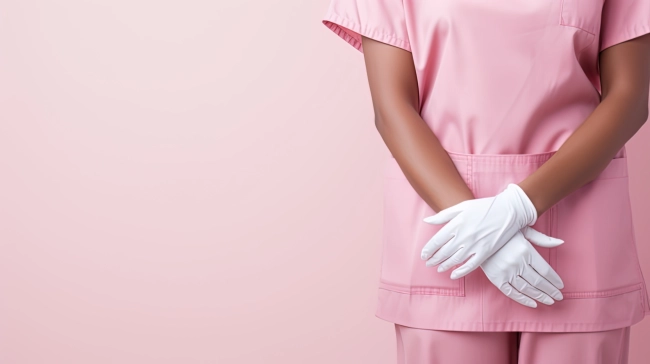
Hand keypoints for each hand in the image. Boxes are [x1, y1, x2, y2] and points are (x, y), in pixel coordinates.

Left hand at [420, 183, 559, 278]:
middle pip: (443, 252)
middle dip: (434, 259)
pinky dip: (460, 272)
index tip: (423, 255)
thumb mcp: (462, 207)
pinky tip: (453, 275)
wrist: (509, 211)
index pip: (437, 241)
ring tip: (438, 268)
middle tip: (428, 263)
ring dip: (444, 266)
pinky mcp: (486, 252)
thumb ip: (443, 215)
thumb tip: (426, 221)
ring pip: (454, 260)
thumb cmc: (484, 207)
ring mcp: (475, 245)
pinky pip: (470, 265)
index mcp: (457, 224)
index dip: (428, 250)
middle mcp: (464, 236)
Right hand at [480, 227, 564, 307]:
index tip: (561, 286)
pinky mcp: (496, 278)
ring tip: (549, 301)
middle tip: (559, 297)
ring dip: (540, 296)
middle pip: (538, 281)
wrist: (479, 237)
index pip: (545, 271)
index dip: (555, 280)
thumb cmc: (505, 234)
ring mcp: (506, 272)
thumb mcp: (524, 231)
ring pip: (527, 289)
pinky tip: (533, 304)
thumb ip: (542, 239)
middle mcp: (517, 263)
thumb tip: (561, 242)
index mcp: (526, 251)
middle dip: (550, 291)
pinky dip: (523, 300)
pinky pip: (512, 292)